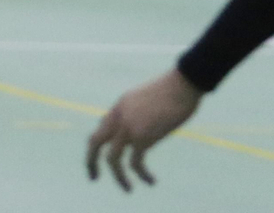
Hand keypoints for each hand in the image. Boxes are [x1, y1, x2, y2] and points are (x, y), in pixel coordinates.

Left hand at [85, 69, 201, 191]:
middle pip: (95, 142)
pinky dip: (142, 175)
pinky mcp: (142, 136)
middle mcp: (119, 116)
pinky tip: (151, 181)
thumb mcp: (148, 99)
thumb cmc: (173, 90)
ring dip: (118, 176)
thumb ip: (140, 113)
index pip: (102, 127)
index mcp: (120, 106)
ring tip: (128, 188)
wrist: (182, 84)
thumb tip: (145, 127)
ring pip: (112, 158)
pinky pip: (135, 163)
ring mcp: (128, 126)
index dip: (102, 144)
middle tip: (93, 176)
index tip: (108, 157)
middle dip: (90, 161)